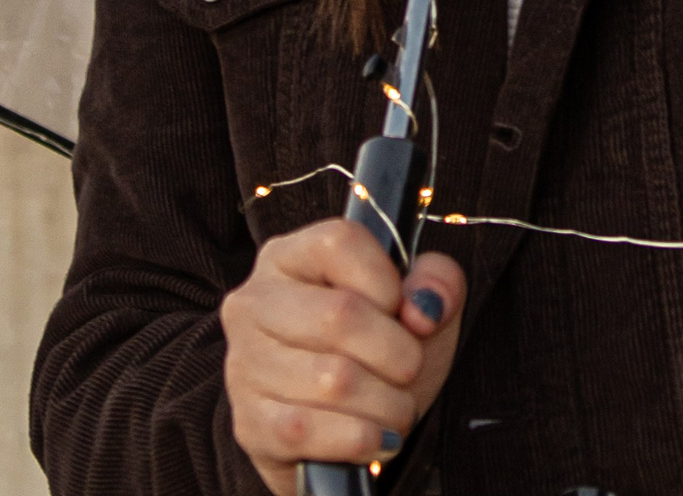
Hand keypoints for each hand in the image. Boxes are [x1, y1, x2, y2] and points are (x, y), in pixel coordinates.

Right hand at [221, 220, 465, 493]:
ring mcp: (245, 365)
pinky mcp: (249, 425)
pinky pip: (310, 431)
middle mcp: (254, 303)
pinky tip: (375, 437)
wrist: (345, 431)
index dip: (387, 281)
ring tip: (395, 407)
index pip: (339, 242)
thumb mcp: (418, 305)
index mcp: (289, 257)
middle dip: (398, 353)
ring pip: (334, 380)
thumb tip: (425, 308)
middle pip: (340, 314)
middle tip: (409, 370)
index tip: (401, 310)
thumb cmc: (378, 353)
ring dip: (388, 404)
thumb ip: (438, 282)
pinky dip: (361, 439)